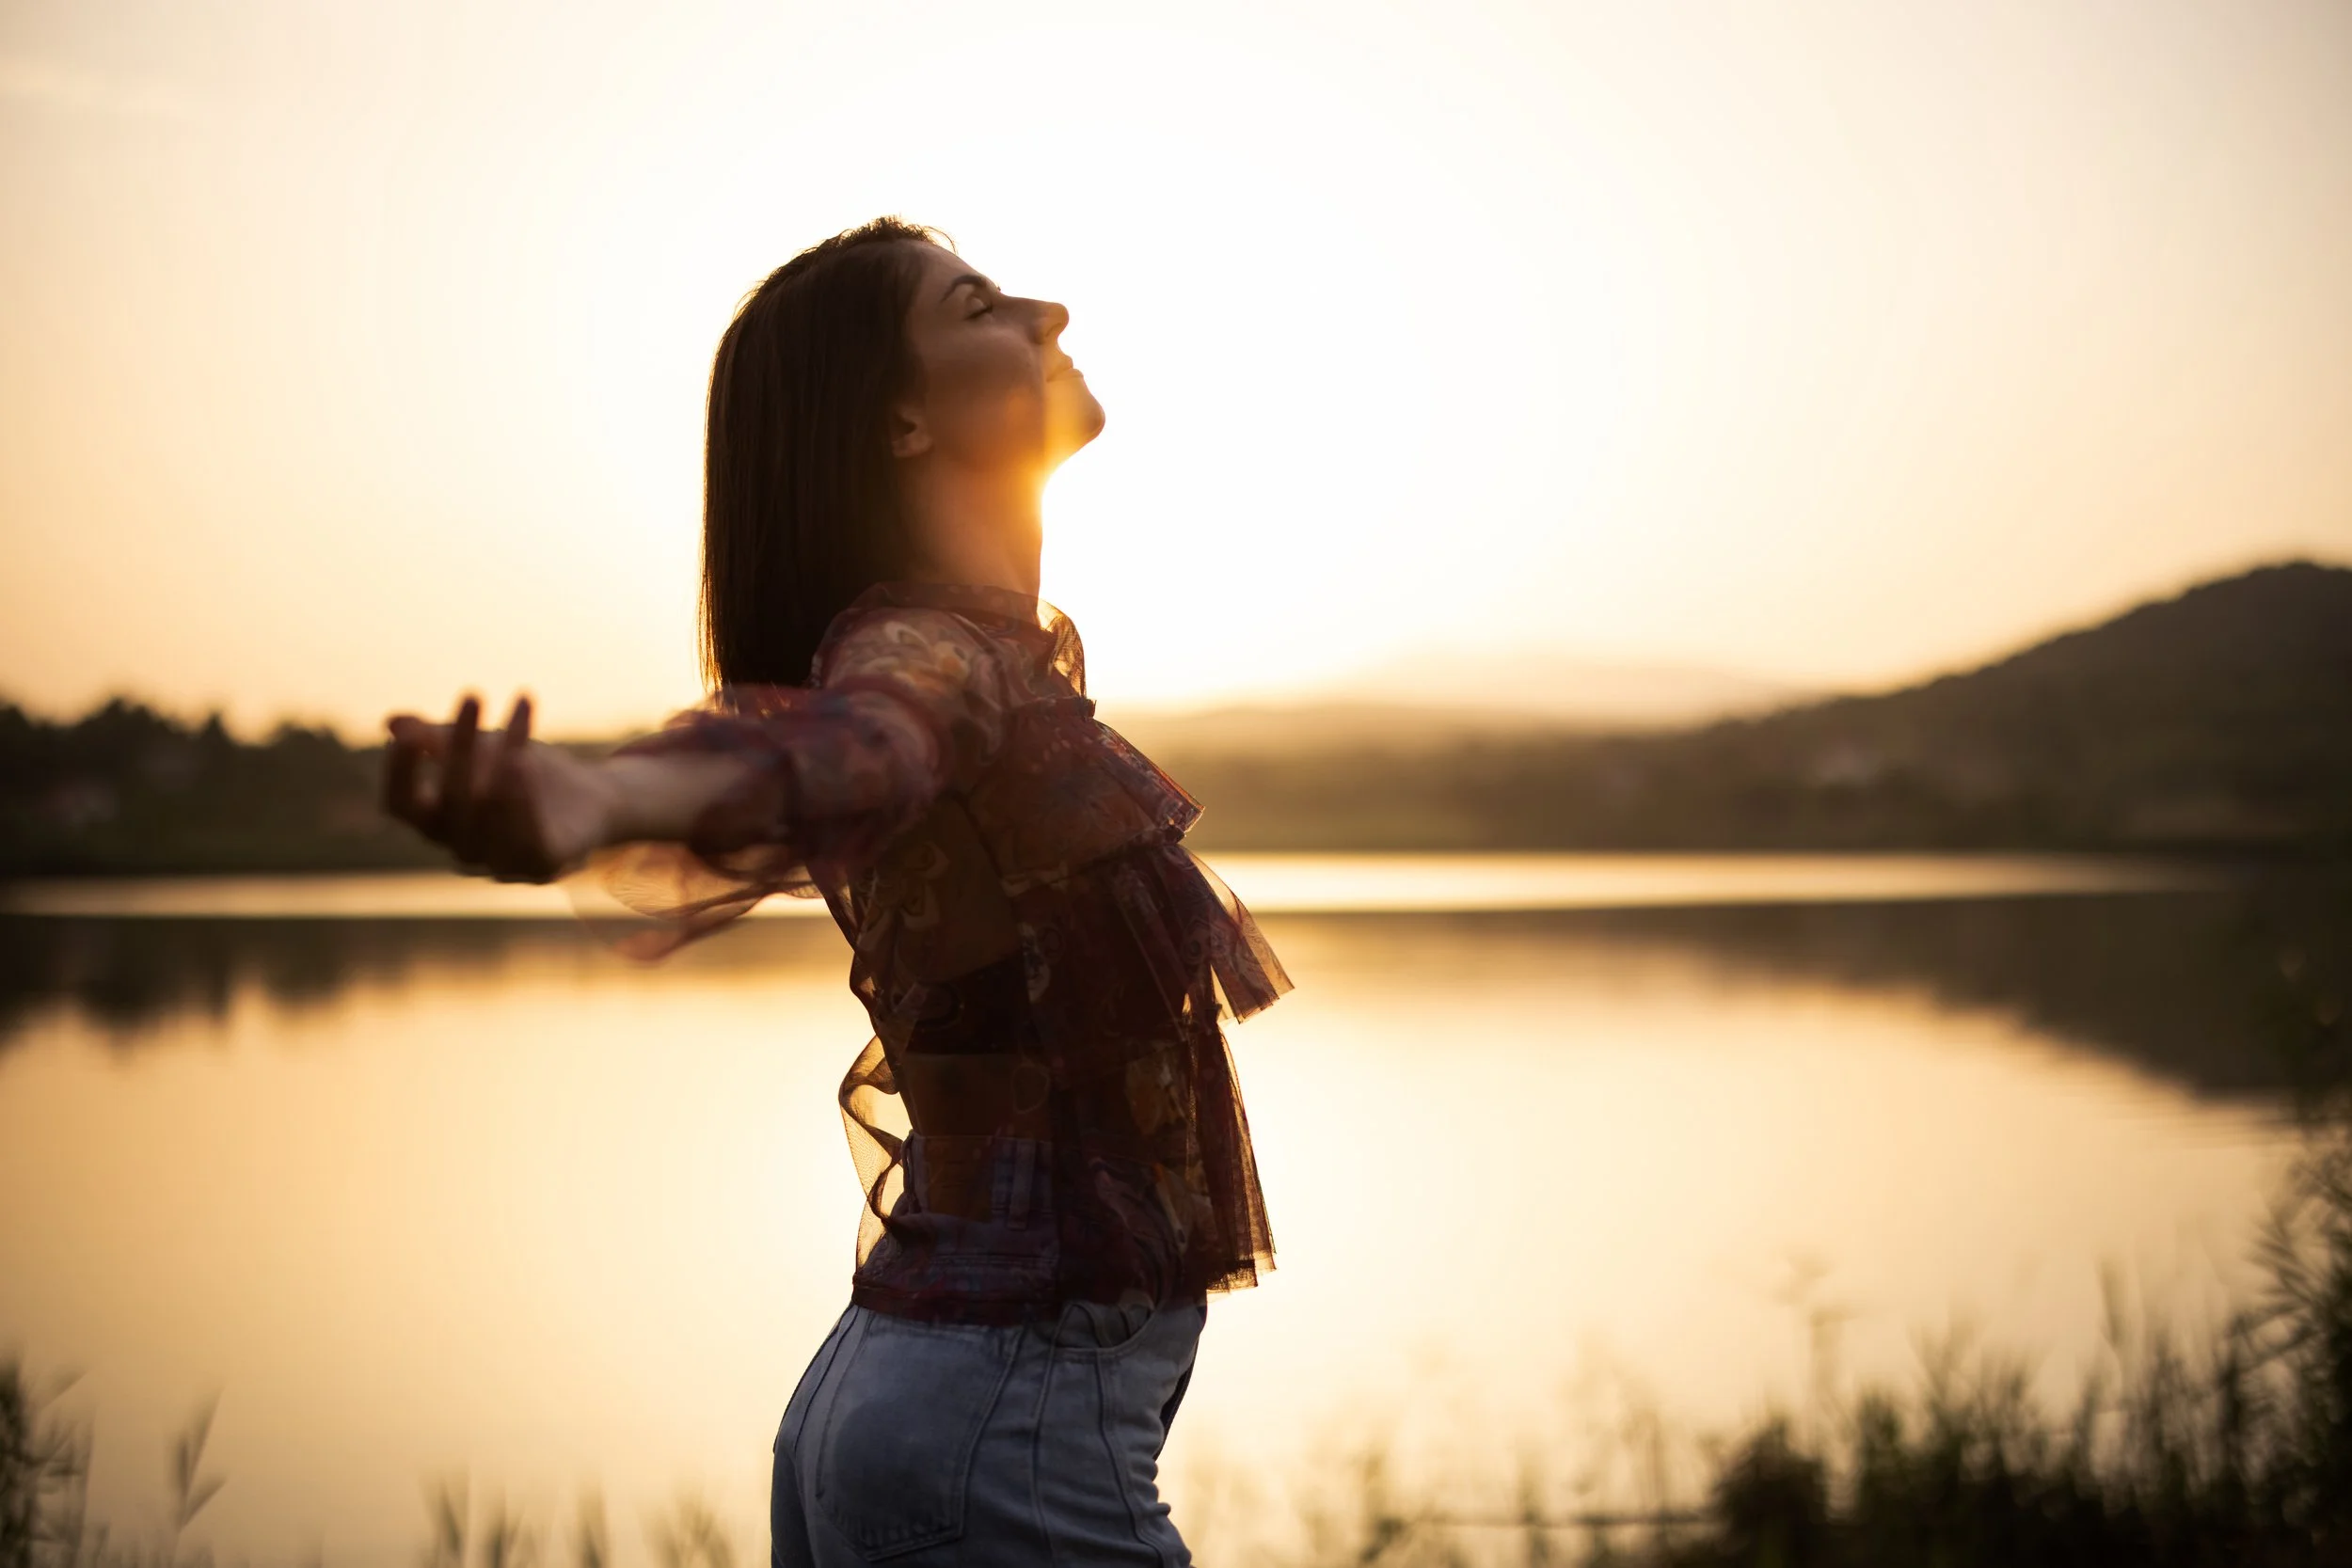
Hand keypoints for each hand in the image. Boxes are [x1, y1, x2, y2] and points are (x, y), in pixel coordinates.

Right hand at [381, 694, 616, 882]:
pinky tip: (524, 758)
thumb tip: (393, 722)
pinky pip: (526, 836)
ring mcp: (501, 864)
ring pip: (488, 811)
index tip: (409, 732)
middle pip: (449, 800)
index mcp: (439, 824)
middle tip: (473, 695)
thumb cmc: (526, 774)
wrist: (593, 801)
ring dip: (498, 756)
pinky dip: (521, 797)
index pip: (400, 806)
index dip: (399, 772)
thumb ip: (440, 738)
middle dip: (459, 744)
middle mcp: (462, 850)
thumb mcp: (484, 747)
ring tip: (512, 712)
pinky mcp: (542, 865)